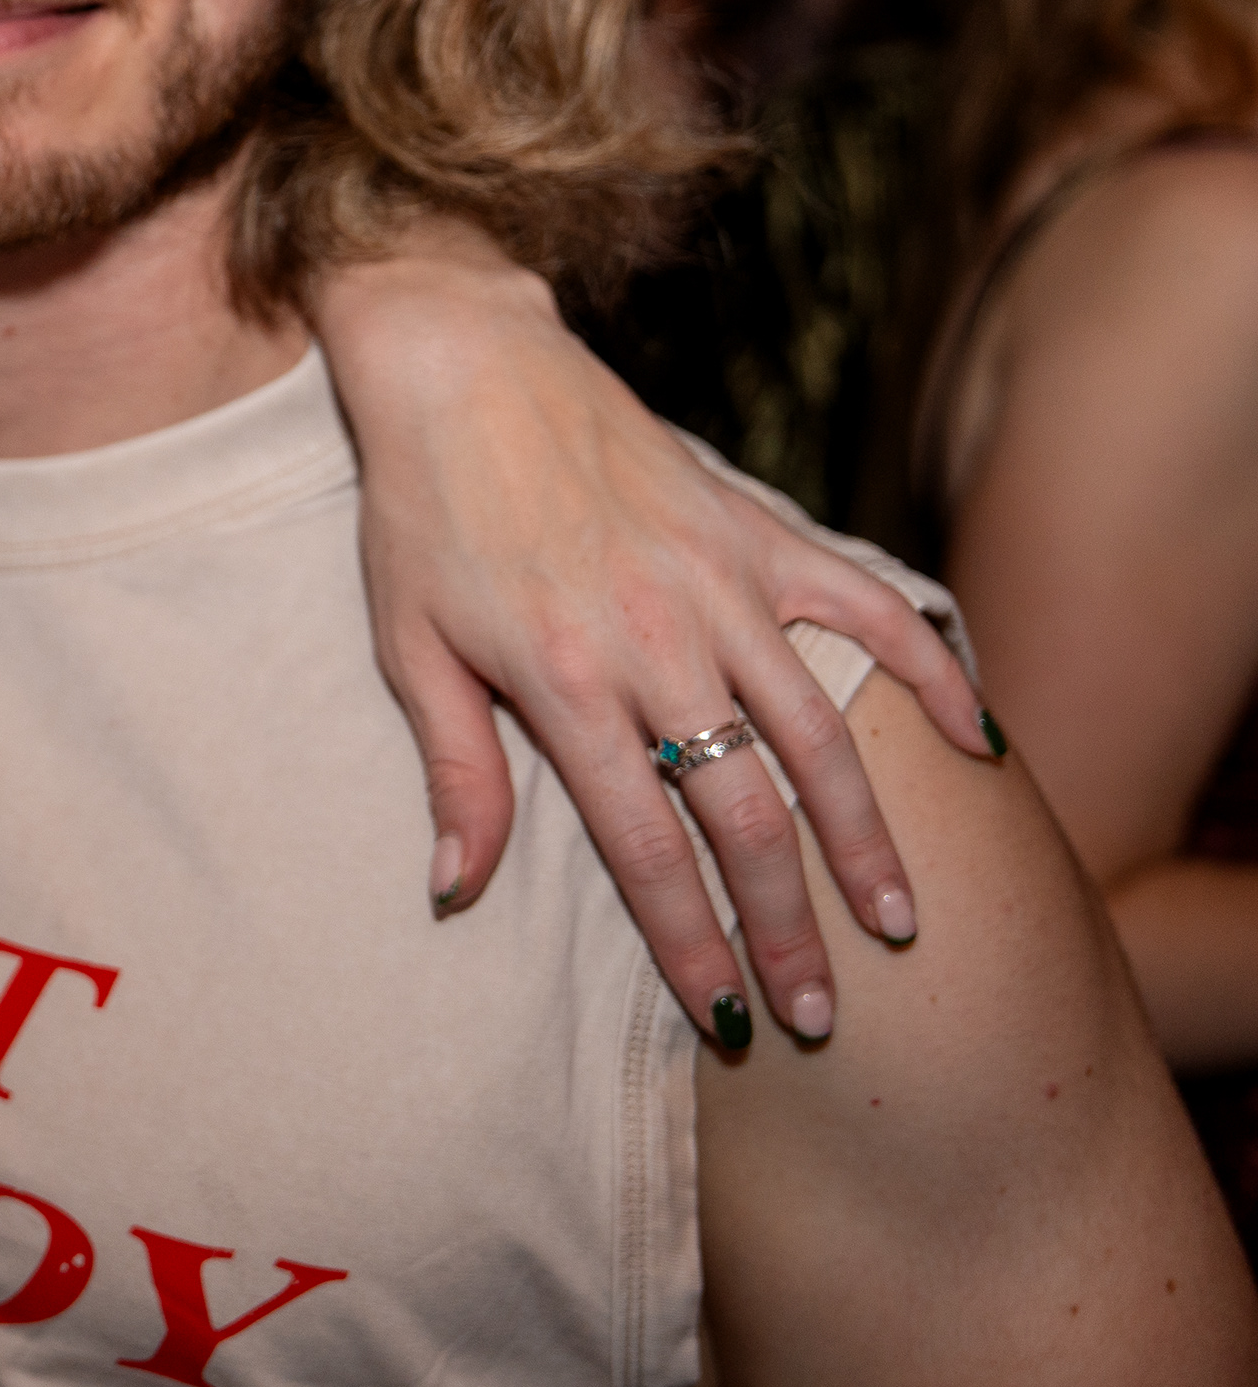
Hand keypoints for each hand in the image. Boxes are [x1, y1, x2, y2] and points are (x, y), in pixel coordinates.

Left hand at [319, 248, 993, 1047]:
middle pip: (744, 813)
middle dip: (789, 924)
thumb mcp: (409, 648)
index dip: (694, 942)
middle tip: (824, 1010)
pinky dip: (929, 668)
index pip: (646, 847)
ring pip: (819, 734)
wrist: (463, 367)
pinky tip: (976, 740)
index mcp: (565, 683)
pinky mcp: (757, 530)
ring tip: (897, 919)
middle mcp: (656, 641)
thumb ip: (456, 774)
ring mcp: (719, 583)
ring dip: (865, 835)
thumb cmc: (423, 515)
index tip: (730, 1019)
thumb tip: (457, 891)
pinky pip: (864, 608)